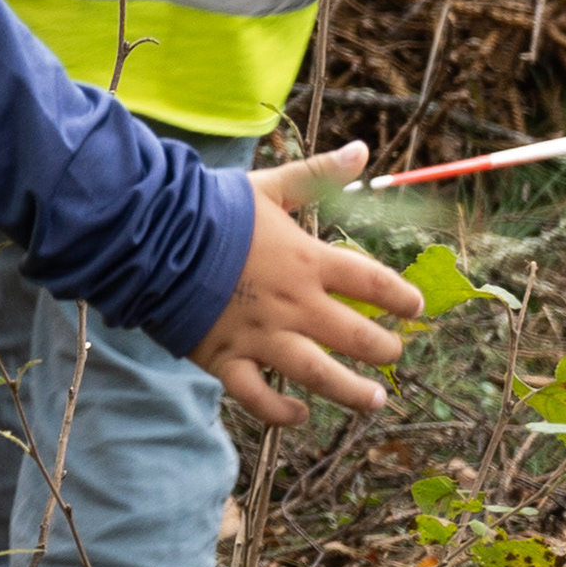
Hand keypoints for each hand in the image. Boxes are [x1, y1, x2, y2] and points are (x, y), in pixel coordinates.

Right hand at [188, 145, 422, 429]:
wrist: (149, 237)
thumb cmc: (210, 210)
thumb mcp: (268, 186)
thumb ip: (317, 176)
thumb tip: (363, 150)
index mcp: (307, 261)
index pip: (372, 282)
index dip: (401, 297)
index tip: (416, 307)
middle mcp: (293, 304)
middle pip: (357, 337)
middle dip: (384, 349)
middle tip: (393, 354)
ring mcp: (261, 336)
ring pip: (319, 375)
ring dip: (353, 393)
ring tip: (374, 401)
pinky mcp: (226, 359)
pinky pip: (259, 397)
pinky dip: (281, 412)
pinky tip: (300, 415)